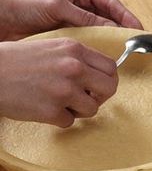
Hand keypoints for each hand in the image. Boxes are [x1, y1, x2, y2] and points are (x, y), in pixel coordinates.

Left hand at [0, 0, 142, 40]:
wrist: (7, 20)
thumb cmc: (28, 4)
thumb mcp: (59, 6)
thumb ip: (85, 17)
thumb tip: (110, 28)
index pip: (110, 3)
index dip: (126, 16)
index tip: (137, 28)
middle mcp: (83, 5)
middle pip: (109, 17)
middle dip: (122, 28)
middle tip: (133, 41)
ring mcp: (78, 21)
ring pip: (101, 30)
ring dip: (111, 39)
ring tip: (122, 49)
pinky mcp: (73, 34)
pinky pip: (90, 40)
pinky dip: (98, 46)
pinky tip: (104, 53)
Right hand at [0, 38, 117, 126]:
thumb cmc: (21, 60)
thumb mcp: (55, 48)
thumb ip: (80, 59)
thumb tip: (99, 76)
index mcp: (76, 50)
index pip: (111, 67)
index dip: (109, 79)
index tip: (100, 86)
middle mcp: (74, 68)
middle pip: (110, 88)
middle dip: (101, 96)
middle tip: (89, 98)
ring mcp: (64, 90)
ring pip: (93, 109)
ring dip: (80, 110)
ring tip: (64, 104)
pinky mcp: (52, 111)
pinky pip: (69, 122)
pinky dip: (61, 118)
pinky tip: (47, 109)